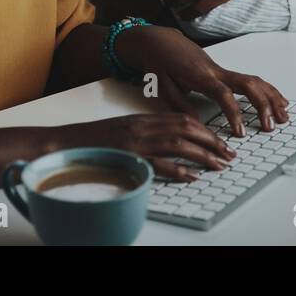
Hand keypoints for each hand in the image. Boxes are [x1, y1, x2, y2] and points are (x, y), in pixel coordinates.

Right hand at [63, 113, 236, 181]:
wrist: (67, 142)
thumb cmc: (94, 139)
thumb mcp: (123, 129)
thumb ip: (145, 131)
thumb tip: (169, 142)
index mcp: (143, 118)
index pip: (182, 119)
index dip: (205, 129)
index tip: (219, 140)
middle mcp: (143, 126)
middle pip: (186, 129)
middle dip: (211, 141)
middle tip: (229, 154)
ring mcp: (136, 141)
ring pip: (179, 144)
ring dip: (203, 155)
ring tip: (220, 165)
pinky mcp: (129, 156)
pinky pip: (159, 164)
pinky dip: (179, 170)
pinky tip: (193, 177)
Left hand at [118, 24, 289, 138]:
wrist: (160, 40)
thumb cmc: (159, 61)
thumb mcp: (161, 85)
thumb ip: (179, 103)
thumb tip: (196, 124)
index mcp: (200, 75)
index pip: (222, 93)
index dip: (234, 112)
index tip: (240, 131)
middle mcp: (216, 71)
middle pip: (247, 84)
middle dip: (263, 105)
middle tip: (270, 127)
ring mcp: (222, 69)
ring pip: (254, 80)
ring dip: (271, 98)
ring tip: (283, 117)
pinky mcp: (224, 71)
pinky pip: (251, 80)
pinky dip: (267, 90)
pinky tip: (279, 101)